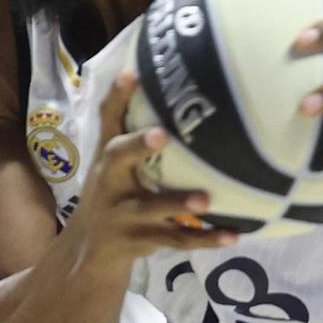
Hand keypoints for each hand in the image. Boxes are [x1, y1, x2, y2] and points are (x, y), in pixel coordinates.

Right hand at [71, 75, 238, 264]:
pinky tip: (232, 235)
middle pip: (118, 159)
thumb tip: (181, 88)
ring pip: (151, 208)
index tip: (132, 73)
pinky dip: (205, 239)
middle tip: (163, 134)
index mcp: (106, 155)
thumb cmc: (115, 189)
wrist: (90, 249)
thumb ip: (137, 132)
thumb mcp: (116, 163)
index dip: (117, 96)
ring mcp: (123, 214)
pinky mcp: (142, 239)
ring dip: (178, 202)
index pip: (107, 119)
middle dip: (138, 146)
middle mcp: (109, 181)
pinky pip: (176, 240)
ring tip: (206, 199)